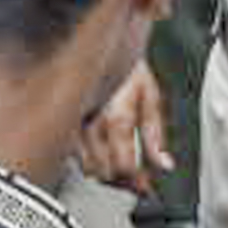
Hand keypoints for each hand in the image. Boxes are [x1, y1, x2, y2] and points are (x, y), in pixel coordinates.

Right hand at [75, 66, 170, 189]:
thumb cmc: (125, 67)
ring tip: (118, 164)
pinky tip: (99, 154)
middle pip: (105, 173)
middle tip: (135, 177)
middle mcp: (92, 124)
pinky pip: (74, 154)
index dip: (137, 180)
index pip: (124, 167)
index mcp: (117, 119)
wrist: (99, 43)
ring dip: (104, 171)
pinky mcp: (63, 123)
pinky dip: (88, 160)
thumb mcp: (150, 96)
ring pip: (87, 167)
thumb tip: (164, 164)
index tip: (146, 184)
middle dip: (122, 179)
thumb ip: (155, 134)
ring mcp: (74, 124)